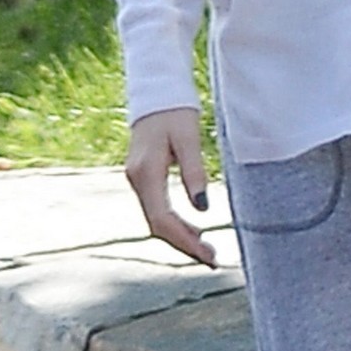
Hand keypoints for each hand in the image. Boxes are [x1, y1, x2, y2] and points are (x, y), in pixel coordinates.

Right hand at [124, 106, 216, 265]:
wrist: (156, 91)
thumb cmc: (175, 111)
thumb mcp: (189, 139)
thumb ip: (194, 172)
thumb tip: (202, 209)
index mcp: (146, 172)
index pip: (162, 219)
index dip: (184, 241)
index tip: (208, 255)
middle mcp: (136, 179)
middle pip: (157, 225)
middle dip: (184, 245)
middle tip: (213, 260)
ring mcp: (137, 179)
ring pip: (155, 219)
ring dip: (180, 237)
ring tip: (207, 250)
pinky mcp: (143, 177)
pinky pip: (156, 209)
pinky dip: (174, 224)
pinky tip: (193, 230)